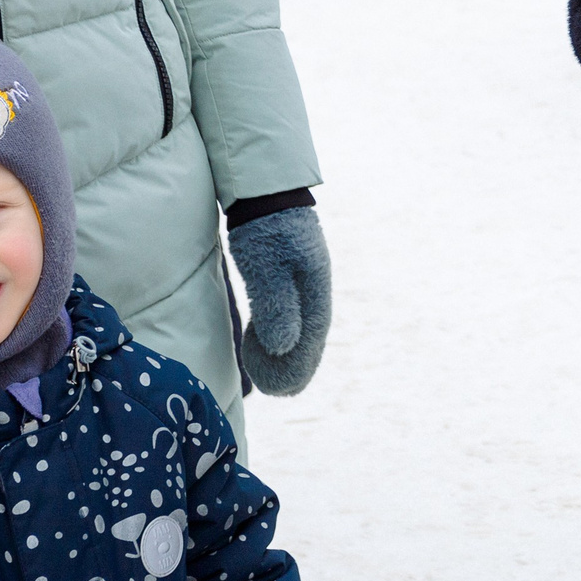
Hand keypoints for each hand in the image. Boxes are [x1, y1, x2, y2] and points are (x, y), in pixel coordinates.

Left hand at [226, 207, 331, 396]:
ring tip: (267, 371)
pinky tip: (264, 339)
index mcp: (316, 287)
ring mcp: (307, 280)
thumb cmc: (264, 228)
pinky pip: (294, 313)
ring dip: (289, 351)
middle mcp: (316, 286)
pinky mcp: (293, 274)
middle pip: (312, 335)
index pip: (313, 337)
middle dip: (296, 365)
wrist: (265, 191)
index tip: (281, 389)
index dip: (299, 367)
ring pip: (304, 325)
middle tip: (276, 389)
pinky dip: (283, 333)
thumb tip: (284, 348)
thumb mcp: (266, 266)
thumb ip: (277, 305)